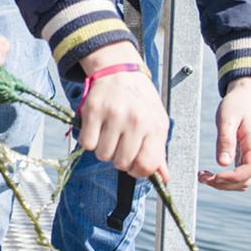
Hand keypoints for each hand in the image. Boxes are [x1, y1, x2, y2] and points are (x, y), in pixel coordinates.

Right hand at [77, 42, 169, 180]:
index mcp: (155, 126)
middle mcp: (135, 120)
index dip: (137, 171)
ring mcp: (113, 114)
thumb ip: (159, 152)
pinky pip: (87, 143)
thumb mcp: (157, 123)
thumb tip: (164, 178)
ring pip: (102, 155)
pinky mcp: (93, 110)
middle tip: (120, 145)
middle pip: (121, 163)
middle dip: (119, 159)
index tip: (133, 165)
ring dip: (104, 149)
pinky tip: (98, 129)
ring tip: (109, 134)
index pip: (146, 165)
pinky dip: (90, 141)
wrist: (120, 71)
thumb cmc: (140, 100)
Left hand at [199, 77, 250, 190]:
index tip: (214, 176)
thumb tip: (222, 163)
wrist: (245, 96)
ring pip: (242, 181)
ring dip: (223, 184)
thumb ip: (225, 140)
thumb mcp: (227, 118)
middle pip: (246, 181)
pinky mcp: (246, 155)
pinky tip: (209, 174)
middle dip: (224, 184)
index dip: (233, 177)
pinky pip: (238, 174)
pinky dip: (224, 178)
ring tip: (202, 177)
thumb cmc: (236, 104)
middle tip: (202, 178)